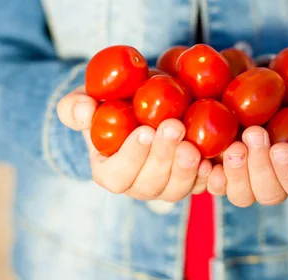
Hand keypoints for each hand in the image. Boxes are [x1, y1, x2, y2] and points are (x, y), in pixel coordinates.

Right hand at [57, 86, 211, 200]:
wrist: (148, 100)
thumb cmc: (115, 101)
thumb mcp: (91, 98)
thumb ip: (77, 105)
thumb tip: (83, 110)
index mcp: (109, 171)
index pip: (116, 175)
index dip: (131, 157)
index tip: (145, 131)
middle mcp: (137, 185)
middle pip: (149, 184)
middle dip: (163, 158)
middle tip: (174, 127)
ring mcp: (165, 186)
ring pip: (175, 190)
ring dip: (185, 169)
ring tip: (193, 145)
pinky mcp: (189, 181)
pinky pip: (199, 187)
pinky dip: (205, 177)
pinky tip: (211, 160)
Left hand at [206, 81, 287, 206]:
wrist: (264, 89)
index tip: (281, 147)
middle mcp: (273, 182)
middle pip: (269, 194)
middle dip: (260, 167)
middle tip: (253, 133)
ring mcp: (244, 180)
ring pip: (241, 196)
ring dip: (236, 174)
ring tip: (232, 145)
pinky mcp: (220, 170)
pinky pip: (212, 185)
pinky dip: (208, 175)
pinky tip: (205, 156)